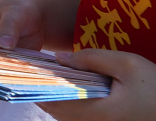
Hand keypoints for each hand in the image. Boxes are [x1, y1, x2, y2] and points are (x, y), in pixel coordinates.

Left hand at [36, 50, 155, 120]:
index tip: (30, 69)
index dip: (40, 86)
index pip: (56, 102)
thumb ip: (92, 59)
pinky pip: (77, 119)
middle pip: (57, 111)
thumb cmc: (154, 85)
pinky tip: (70, 89)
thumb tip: (59, 58)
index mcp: (99, 113)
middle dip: (44, 91)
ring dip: (56, 98)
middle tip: (37, 70)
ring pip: (65, 116)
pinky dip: (69, 104)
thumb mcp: (127, 64)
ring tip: (51, 77)